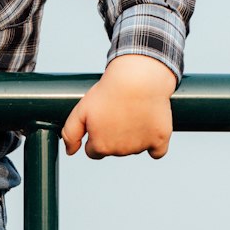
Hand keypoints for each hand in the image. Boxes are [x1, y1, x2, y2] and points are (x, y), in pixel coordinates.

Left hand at [61, 54, 176, 160]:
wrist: (138, 76)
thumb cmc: (108, 91)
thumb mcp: (80, 110)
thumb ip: (70, 134)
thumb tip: (70, 152)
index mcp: (100, 146)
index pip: (94, 151)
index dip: (96, 134)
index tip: (103, 118)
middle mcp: (120, 151)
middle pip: (114, 150)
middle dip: (114, 134)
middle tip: (119, 111)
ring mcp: (141, 146)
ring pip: (135, 148)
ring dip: (134, 136)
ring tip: (134, 111)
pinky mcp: (160, 139)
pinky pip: (158, 151)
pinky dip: (155, 143)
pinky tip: (151, 128)